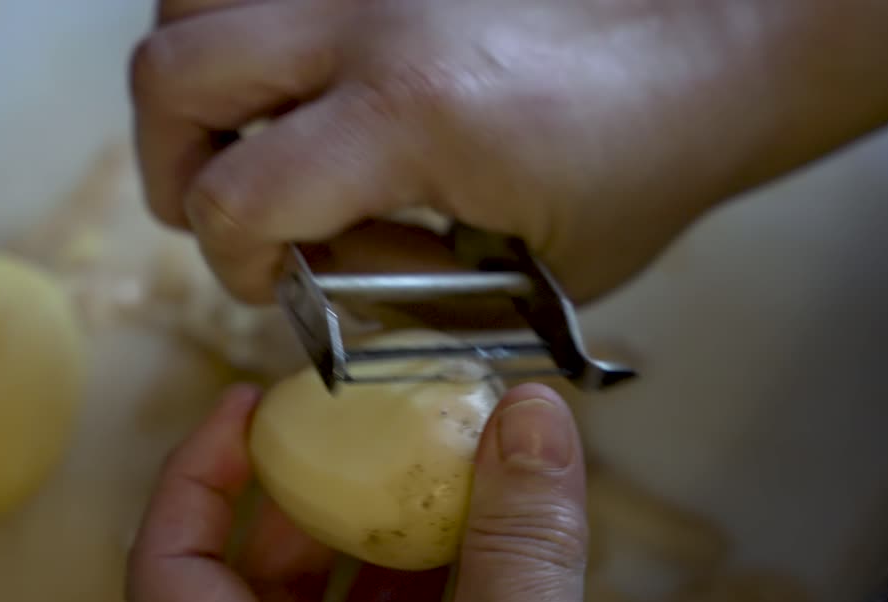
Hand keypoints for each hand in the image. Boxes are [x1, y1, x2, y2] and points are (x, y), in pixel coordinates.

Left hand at [126, 383, 603, 601]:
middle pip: (261, 577)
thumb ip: (521, 548)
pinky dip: (441, 578)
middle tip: (355, 427)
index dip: (192, 481)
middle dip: (312, 493)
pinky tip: (488, 537)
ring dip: (388, 531)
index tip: (242, 412)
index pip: (172, 575)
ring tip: (435, 468)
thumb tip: (525, 424)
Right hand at [131, 0, 887, 304]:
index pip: (236, 197)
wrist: (715, 35)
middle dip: (171, 165)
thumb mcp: (528, 273)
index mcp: (414, 119)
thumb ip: (401, 288)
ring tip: (240, 125)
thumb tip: (312, 274)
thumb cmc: (644, 157)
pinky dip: (236, 19)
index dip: (233, 262)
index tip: (272, 281)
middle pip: (173, 75)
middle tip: (220, 203)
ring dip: (191, 75)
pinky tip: (280, 67)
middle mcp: (370, 21)